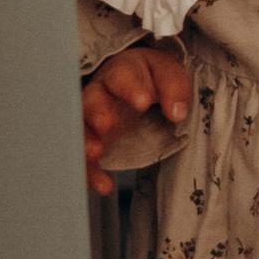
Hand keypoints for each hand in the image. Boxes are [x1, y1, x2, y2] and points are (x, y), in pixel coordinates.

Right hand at [80, 40, 189, 191]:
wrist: (132, 85)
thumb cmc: (149, 77)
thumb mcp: (167, 74)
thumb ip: (174, 89)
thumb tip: (177, 113)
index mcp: (121, 74)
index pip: (123, 76)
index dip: (130, 88)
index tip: (143, 101)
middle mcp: (100, 95)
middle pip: (92, 100)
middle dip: (97, 111)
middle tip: (106, 123)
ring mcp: (91, 119)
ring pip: (81, 128)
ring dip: (86, 140)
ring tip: (96, 152)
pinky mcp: (91, 141)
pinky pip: (85, 157)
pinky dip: (91, 171)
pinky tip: (104, 185)